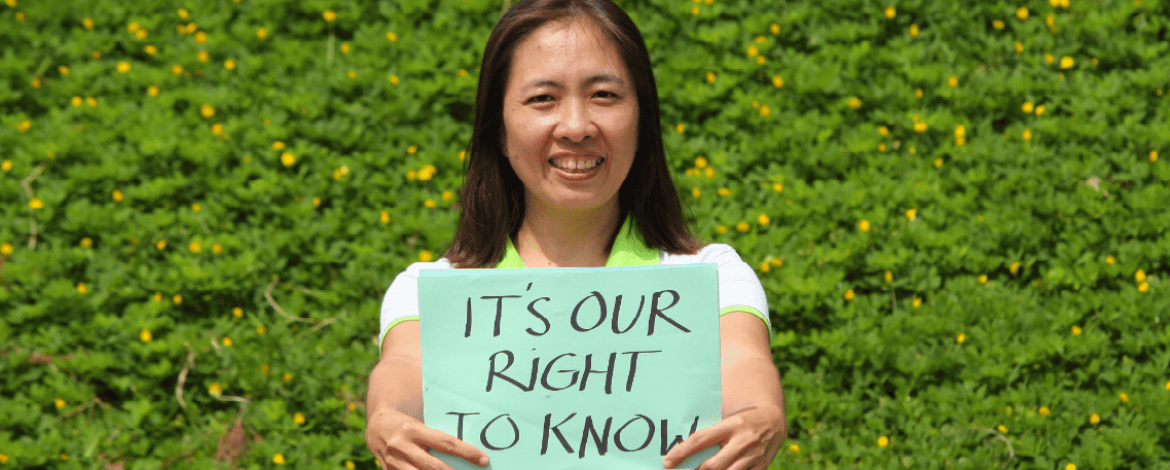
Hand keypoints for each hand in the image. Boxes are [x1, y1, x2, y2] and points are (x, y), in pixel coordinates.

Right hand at [365, 407, 489, 469]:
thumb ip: (437, 435)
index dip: (467, 453)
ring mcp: (393, 462)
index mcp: (413, 429)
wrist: (375, 427)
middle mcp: (402, 446)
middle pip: (434, 466)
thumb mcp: (419, 424)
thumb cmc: (406, 423)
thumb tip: (466, 441)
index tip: (484, 459)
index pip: (446, 443)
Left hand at [662, 404, 785, 469]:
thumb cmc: (743, 421)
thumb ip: (711, 434)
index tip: (667, 462)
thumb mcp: (727, 421)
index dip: (681, 453)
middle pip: (713, 465)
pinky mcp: (761, 467)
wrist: (774, 421)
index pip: (700, 440)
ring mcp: (753, 457)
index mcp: (730, 426)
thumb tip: (684, 447)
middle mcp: (742, 441)